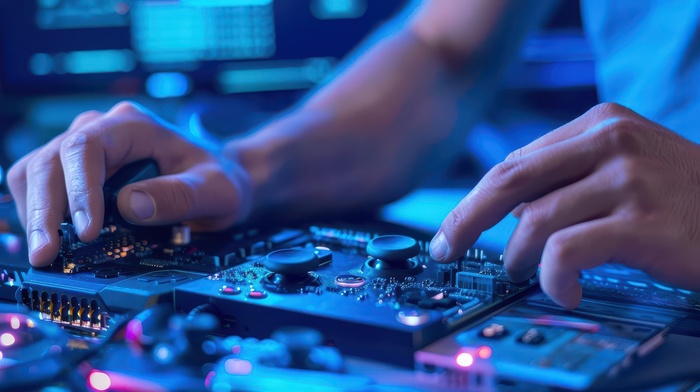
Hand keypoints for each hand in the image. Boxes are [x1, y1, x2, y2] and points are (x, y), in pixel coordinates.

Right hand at [7, 101, 251, 266]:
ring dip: (36, 214)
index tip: (86, 231)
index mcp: (134, 126)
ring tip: (47, 253)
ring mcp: (86, 149)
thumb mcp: (216, 189)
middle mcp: (103, 130)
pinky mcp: (77, 172)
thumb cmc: (218, 179)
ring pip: (35, 172)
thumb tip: (130, 206)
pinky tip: (55, 241)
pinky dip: (41, 215)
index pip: (86, 147)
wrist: (219, 179)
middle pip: (50, 161)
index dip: (79, 190)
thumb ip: (179, 195)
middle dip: (44, 210)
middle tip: (47, 254)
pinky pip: (41, 187)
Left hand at [430, 102, 699, 308]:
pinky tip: (567, 290)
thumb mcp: (627, 167)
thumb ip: (569, 177)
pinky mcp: (644, 221)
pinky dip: (555, 276)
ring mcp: (628, 179)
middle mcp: (611, 142)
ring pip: (536, 221)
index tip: (453, 230)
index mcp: (600, 124)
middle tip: (448, 251)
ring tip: (530, 275)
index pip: (516, 162)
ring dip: (521, 258)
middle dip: (467, 221)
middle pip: (510, 180)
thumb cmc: (685, 199)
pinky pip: (567, 251)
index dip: (476, 200)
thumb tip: (506, 212)